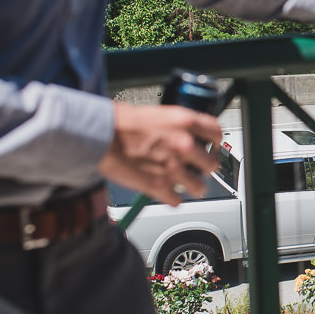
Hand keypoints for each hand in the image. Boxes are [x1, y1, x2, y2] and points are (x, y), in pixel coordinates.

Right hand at [99, 102, 222, 205]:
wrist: (98, 135)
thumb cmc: (119, 121)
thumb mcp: (156, 113)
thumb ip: (175, 125)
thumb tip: (185, 134)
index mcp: (184, 121)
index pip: (216, 132)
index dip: (215, 142)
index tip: (213, 146)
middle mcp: (184, 145)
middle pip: (211, 164)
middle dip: (204, 167)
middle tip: (197, 168)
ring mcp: (173, 167)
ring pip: (199, 187)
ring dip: (192, 187)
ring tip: (186, 186)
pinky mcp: (159, 186)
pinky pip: (176, 200)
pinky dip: (171, 198)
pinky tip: (165, 193)